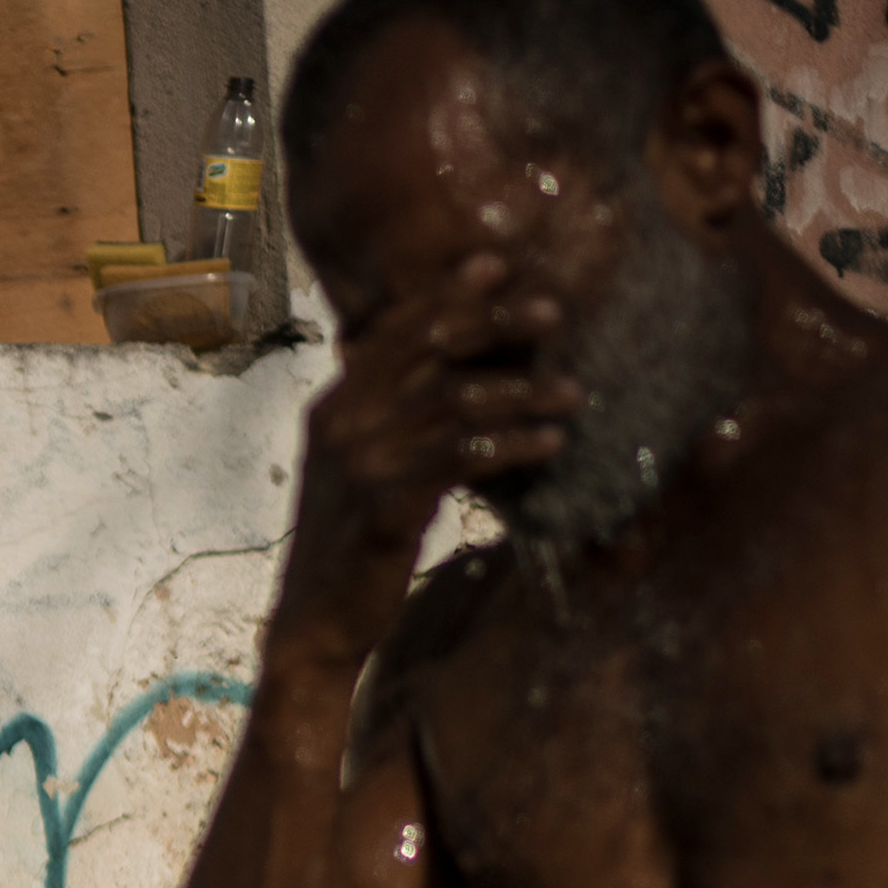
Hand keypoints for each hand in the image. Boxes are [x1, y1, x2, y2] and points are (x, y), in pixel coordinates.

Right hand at [286, 251, 578, 642]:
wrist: (314, 624)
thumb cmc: (351, 546)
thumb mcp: (361, 471)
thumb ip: (393, 422)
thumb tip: (453, 382)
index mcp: (334, 407)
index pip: (396, 329)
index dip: (449, 291)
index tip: (499, 262)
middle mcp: (343, 423)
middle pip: (428, 345)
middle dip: (496, 320)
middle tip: (554, 311)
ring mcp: (361, 464)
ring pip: (455, 399)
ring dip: (523, 391)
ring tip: (574, 393)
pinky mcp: (386, 507)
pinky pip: (462, 458)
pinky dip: (513, 445)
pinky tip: (551, 444)